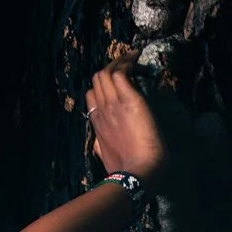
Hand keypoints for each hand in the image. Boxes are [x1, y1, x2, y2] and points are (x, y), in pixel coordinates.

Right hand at [85, 49, 179, 193]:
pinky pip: (121, 73)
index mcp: (97, 124)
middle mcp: (102, 110)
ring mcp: (114, 103)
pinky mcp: (129, 99)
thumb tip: (98, 146)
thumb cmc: (127, 171)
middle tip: (129, 66)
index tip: (117, 87)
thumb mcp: (107, 159)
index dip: (102, 88)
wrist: (139, 173)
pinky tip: (137, 63)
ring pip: (106, 72)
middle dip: (111, 70)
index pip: (92, 96)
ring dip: (120, 62)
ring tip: (134, 58)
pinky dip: (128, 65)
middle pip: (97, 79)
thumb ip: (101, 148)